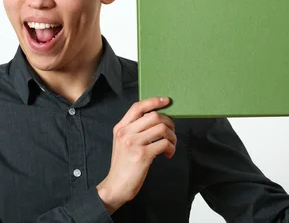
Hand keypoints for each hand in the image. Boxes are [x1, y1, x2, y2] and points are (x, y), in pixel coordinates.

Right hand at [97, 97, 175, 213]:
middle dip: (169, 122)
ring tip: (171, 145)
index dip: (154, 101)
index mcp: (120, 128)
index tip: (166, 101)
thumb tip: (156, 119)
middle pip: (154, 116)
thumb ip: (134, 129)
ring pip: (162, 128)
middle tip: (172, 132)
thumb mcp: (122, 143)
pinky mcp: (142, 155)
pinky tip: (168, 154)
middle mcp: (126, 133)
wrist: (116, 186)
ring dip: (172, 137)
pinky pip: (164, 143)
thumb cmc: (123, 165)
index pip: (138, 107)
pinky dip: (171, 148)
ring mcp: (134, 143)